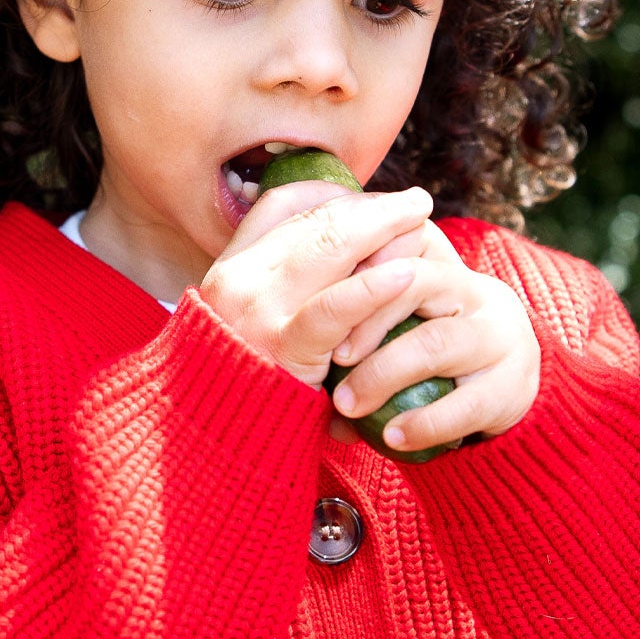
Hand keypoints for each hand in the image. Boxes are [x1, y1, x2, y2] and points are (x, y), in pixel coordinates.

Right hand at [199, 181, 435, 436]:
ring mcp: (257, 312)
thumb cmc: (250, 385)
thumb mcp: (255, 323)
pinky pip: (335, 307)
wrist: (218, 443)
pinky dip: (374, 286)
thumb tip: (341, 241)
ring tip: (420, 218)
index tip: (371, 199)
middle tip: (414, 203)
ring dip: (383, 226)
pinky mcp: (284, 349)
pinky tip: (406, 273)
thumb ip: (285, 286)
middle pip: (315, 219)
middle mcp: (236, 280)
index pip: (283, 205)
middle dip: (371, 206)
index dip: (334, 195)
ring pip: (330, 246)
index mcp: (227, 268)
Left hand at [327, 223, 541, 451]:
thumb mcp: (400, 324)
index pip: (400, 244)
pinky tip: (392, 439)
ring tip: (346, 405)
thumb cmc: (430, 352)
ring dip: (382, 375)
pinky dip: (423, 423)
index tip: (319, 300)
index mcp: (442, 265)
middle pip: (415, 283)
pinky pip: (464, 405)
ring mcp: (500, 337)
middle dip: (365, 320)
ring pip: (433, 343)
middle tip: (331, 358)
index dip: (360, 269)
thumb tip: (296, 359)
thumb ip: (357, 324)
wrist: (506, 387)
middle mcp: (475, 291)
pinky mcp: (512, 387)